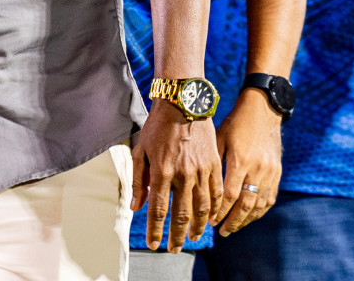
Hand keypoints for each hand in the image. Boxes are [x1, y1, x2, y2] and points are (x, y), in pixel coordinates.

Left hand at [131, 102, 223, 252]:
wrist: (182, 104)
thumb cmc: (157, 127)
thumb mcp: (140, 150)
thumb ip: (138, 179)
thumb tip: (136, 206)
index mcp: (162, 171)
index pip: (158, 209)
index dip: (156, 229)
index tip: (154, 244)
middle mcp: (183, 174)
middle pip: (182, 214)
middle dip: (177, 235)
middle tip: (174, 249)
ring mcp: (201, 171)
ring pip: (202, 208)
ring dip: (197, 227)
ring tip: (193, 239)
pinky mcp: (215, 165)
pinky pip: (217, 193)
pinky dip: (214, 210)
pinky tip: (210, 219)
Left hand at [214, 89, 281, 235]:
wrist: (262, 110)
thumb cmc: (234, 122)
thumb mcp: (217, 137)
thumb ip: (209, 161)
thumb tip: (195, 182)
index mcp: (240, 160)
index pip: (229, 194)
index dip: (220, 210)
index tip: (209, 221)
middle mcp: (257, 169)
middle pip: (246, 204)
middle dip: (233, 221)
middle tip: (221, 232)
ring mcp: (270, 172)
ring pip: (259, 204)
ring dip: (246, 219)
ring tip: (233, 228)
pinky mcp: (277, 172)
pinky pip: (270, 198)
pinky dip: (260, 210)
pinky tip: (249, 217)